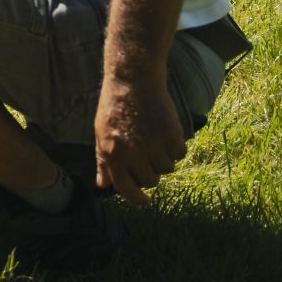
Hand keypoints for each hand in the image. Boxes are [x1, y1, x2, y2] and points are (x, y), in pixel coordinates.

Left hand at [93, 71, 187, 203]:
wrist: (133, 80)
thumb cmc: (115, 107)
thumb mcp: (101, 134)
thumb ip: (103, 161)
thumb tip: (102, 185)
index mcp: (112, 154)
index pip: (125, 188)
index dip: (136, 198)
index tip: (145, 201)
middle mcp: (132, 154)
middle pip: (150, 181)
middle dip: (151, 172)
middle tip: (148, 154)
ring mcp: (153, 146)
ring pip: (167, 169)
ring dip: (164, 158)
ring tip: (154, 137)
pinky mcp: (171, 136)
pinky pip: (180, 154)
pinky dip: (176, 147)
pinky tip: (166, 131)